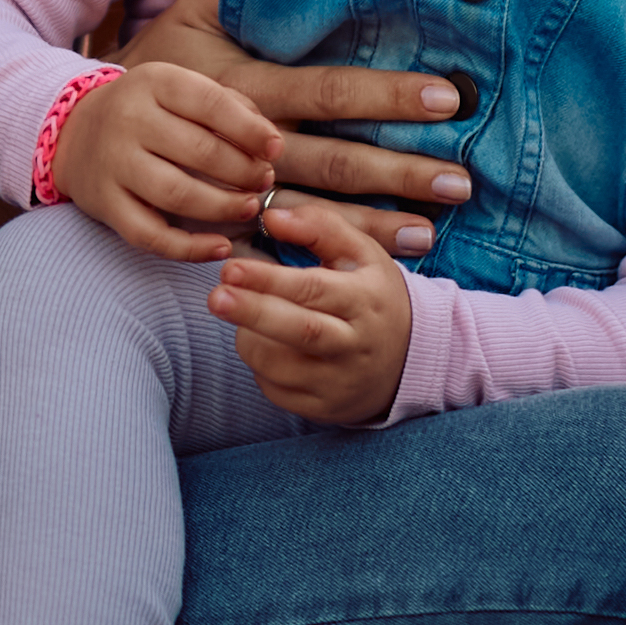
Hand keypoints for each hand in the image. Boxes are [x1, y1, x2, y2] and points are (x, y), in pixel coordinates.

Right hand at [51, 62, 281, 262]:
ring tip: (249, 207)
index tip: (275, 149)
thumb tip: (269, 141)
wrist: (74, 133)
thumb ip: (227, 106)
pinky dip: (189, 248)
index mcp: (154, 82)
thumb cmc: (147, 112)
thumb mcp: (178, 90)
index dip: (250, 130)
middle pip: (199, 151)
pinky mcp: (104, 204)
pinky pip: (150, 235)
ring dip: (223, 206)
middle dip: (243, 171)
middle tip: (263, 181)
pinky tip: (220, 247)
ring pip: (177, 194)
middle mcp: (129, 119)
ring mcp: (113, 164)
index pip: (211, 103)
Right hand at [116, 0, 456, 251]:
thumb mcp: (192, 14)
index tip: (448, 97)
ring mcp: (200, 184)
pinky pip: (235, 249)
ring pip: (293, 215)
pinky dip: (275, 257)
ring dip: (362, 226)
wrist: (73, 124)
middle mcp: (226, 139)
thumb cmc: (153, 66)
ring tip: (427, 234)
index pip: (327, 89)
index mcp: (240, 86)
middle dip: (398, 172)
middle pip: (327, 160)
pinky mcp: (166, 221)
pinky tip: (328, 263)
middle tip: (462, 181)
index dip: (387, 95)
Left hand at [212, 192, 417, 425]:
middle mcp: (355, 344)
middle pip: (300, 331)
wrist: (410, 358)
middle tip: (216, 296)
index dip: (270, 280)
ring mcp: (340, 381)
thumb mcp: (361, 252)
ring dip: (249, 338)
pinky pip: (277, 390)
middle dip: (253, 313)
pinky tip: (264, 343)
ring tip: (239, 314)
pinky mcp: (324, 409)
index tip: (231, 268)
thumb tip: (271, 216)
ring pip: (280, 366)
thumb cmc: (372, 294)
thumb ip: (319, 226)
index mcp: (365, 299)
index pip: (314, 289)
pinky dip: (259, 366)